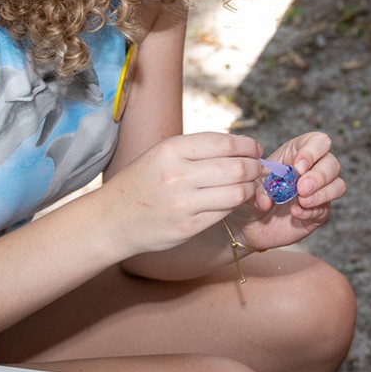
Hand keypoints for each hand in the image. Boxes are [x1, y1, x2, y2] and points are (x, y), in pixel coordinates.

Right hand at [104, 131, 264, 254]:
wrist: (112, 219)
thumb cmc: (142, 182)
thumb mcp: (161, 154)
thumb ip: (197, 149)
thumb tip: (241, 146)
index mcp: (172, 150)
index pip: (226, 144)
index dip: (248, 146)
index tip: (256, 149)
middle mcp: (178, 175)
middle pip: (237, 168)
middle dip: (255, 168)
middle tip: (258, 169)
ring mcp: (183, 203)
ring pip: (237, 192)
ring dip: (250, 188)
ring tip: (250, 186)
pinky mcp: (188, 227)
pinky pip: (224, 212)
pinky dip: (235, 205)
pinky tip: (233, 200)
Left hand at [232, 131, 344, 250]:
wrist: (249, 223)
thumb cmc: (251, 195)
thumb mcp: (250, 185)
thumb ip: (257, 189)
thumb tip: (267, 201)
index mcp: (298, 153)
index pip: (318, 142)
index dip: (313, 152)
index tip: (298, 166)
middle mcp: (313, 169)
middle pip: (332, 163)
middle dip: (319, 176)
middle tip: (301, 188)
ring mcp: (319, 191)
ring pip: (338, 185)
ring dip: (322, 193)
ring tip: (302, 201)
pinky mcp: (320, 211)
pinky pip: (326, 208)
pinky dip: (312, 210)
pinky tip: (296, 212)